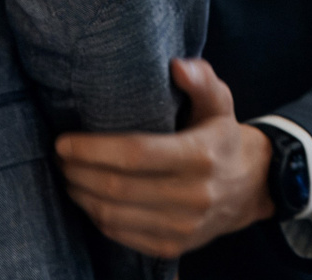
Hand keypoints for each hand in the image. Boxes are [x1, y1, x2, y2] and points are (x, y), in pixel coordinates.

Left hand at [55, 58, 274, 257]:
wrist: (252, 186)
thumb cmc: (223, 137)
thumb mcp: (219, 102)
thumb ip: (201, 79)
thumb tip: (177, 66)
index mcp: (201, 155)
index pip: (136, 154)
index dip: (94, 149)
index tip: (64, 142)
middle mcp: (194, 194)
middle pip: (118, 187)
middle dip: (78, 172)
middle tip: (60, 157)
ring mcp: (184, 225)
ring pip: (114, 215)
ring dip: (81, 196)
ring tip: (68, 176)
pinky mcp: (174, 245)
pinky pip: (122, 235)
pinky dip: (97, 217)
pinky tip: (88, 199)